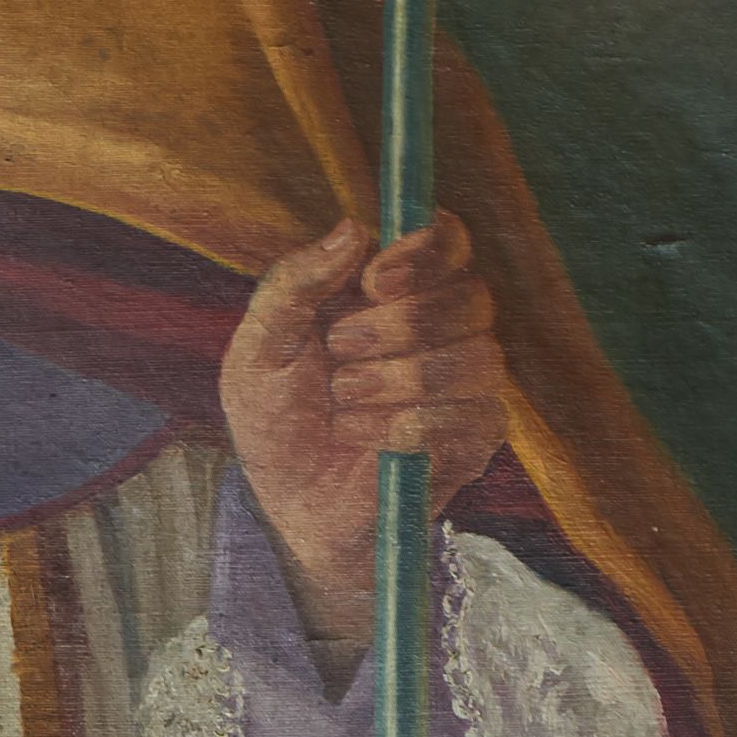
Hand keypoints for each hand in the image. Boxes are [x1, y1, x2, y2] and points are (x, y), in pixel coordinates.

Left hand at [218, 209, 505, 656]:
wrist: (291, 507)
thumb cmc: (276, 423)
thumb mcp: (259, 349)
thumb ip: (294, 284)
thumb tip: (354, 229)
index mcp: (397, 291)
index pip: (449, 241)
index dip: (426, 250)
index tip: (375, 279)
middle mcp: (444, 328)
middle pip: (470, 296)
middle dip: (399, 326)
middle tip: (339, 350)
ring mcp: (468, 383)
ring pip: (476, 357)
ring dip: (395, 382)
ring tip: (342, 405)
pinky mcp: (476, 437)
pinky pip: (468, 416)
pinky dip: (405, 427)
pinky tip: (364, 438)